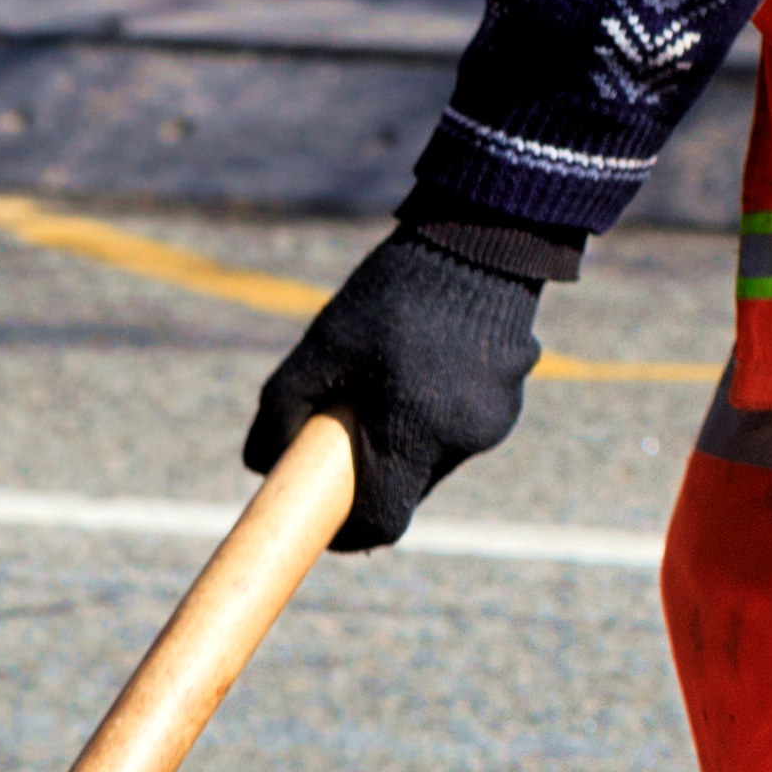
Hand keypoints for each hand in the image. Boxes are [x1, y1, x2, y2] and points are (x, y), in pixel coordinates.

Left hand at [246, 221, 564, 550]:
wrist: (481, 238)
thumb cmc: (392, 294)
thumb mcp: (323, 344)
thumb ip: (281, 407)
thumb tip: (258, 464)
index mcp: (415, 434)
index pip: (382, 523)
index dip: (349, 533)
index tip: (326, 526)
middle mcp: (462, 440)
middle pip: (407, 489)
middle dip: (375, 472)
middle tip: (349, 428)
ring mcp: (494, 423)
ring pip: (435, 458)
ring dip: (407, 440)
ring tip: (393, 379)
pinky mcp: (512, 400)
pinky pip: (463, 427)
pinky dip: (438, 413)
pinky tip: (430, 363)